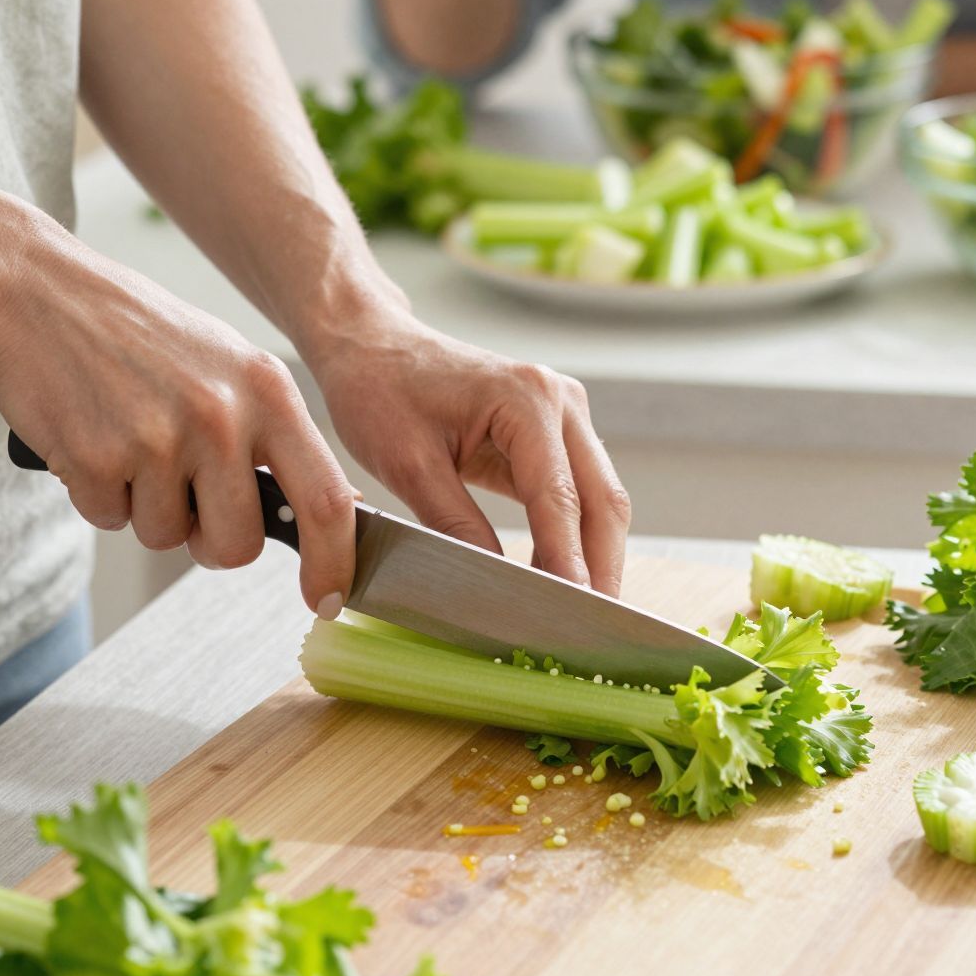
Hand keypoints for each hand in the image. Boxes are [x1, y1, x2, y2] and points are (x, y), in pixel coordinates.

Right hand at [0, 233, 357, 613]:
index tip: (326, 599)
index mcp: (268, 391)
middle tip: (185, 501)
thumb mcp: (231, 365)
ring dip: (145, 508)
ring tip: (130, 441)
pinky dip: (98, 494)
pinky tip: (94, 437)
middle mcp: (220, 417)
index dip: (332, 563)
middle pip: (237, 544)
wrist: (38, 293)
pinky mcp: (95, 459)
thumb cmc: (139, 333)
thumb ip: (275, 433)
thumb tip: (336, 504)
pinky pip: (109, 520)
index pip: (325, 499)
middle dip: (210, 543)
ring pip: (166, 537)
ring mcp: (157, 440)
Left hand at [311, 311, 630, 594]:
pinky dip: (575, 536)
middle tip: (592, 632)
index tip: (573, 614)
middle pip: (603, 500)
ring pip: (599, 498)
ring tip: (579, 614)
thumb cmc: (380, 389)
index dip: (568, 562)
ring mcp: (564, 413)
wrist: (373, 344)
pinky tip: (560, 576)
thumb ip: (455, 525)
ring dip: (594, 555)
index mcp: (526, 399)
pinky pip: (578, 491)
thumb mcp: (407, 464)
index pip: (559, 499)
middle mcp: (559, 400)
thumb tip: (494, 584)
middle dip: (600, 568)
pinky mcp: (555, 430)